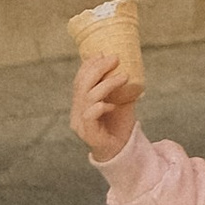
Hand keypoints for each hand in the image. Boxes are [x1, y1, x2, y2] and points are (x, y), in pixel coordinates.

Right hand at [68, 50, 140, 166]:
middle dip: (98, 68)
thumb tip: (127, 64)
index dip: (89, 65)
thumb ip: (119, 86)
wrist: (123, 151)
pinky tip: (113, 105)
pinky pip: (90, 115)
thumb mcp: (121, 100)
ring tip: (124, 77)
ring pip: (87, 97)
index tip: (102, 53)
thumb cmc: (120, 125)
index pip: (79, 80)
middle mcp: (77, 112)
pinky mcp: (88, 134)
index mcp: (81, 103)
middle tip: (115, 58)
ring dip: (107, 84)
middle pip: (81, 85)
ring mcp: (80, 124)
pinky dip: (101, 106)